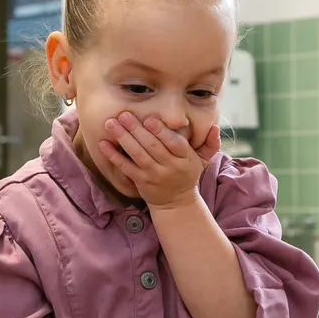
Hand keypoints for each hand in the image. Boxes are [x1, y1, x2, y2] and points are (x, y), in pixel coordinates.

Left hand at [100, 112, 219, 208]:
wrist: (176, 203)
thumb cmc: (187, 174)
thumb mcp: (203, 160)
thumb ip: (210, 143)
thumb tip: (215, 127)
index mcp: (185, 158)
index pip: (174, 143)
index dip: (162, 132)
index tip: (150, 118)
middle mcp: (169, 167)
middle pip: (152, 147)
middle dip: (137, 129)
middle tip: (123, 114)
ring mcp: (153, 175)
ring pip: (137, 155)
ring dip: (123, 138)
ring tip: (111, 123)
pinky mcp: (140, 181)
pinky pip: (125, 167)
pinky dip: (114, 156)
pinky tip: (103, 143)